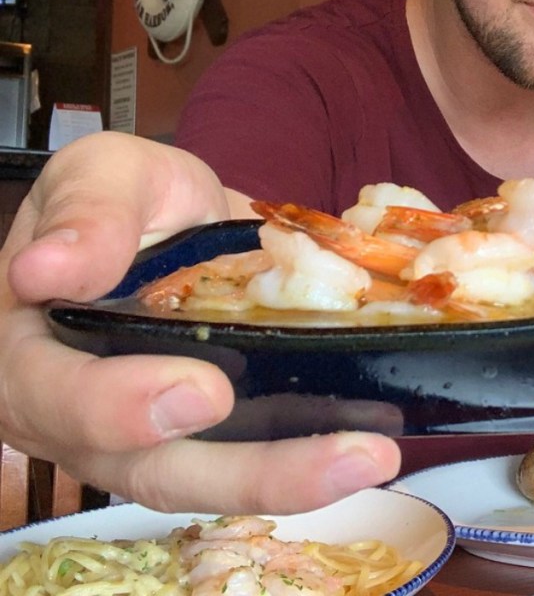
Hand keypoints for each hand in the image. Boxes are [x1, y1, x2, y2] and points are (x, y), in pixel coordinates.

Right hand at [0, 132, 399, 513]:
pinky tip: (372, 441)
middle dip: (251, 472)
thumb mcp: (103, 176)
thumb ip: (86, 212)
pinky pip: (258, 453)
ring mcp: (160, 432)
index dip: (120, 408)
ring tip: (377, 454)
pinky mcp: (221, 428)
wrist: (172, 218)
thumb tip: (47, 267)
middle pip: (155, 468)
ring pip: (218, 477)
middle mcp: (90, 416)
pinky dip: (313, 451)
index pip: (56, 399)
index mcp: (36, 353)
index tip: (204, 389)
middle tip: (347, 453)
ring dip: (300, 476)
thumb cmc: (124, 200)